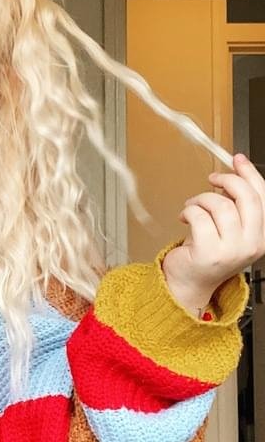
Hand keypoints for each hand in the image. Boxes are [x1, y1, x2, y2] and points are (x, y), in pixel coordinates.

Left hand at [162, 153, 264, 313]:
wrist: (190, 282)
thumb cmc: (208, 253)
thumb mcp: (230, 227)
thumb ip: (237, 203)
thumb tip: (237, 168)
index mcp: (263, 236)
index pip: (263, 197)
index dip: (250, 174)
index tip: (237, 159)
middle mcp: (252, 244)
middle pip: (246, 197)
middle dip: (226, 181)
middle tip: (212, 180)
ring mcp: (232, 250)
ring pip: (220, 205)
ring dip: (201, 199)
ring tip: (192, 206)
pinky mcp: (209, 252)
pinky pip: (199, 216)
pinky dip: (189, 211)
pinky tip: (185, 217)